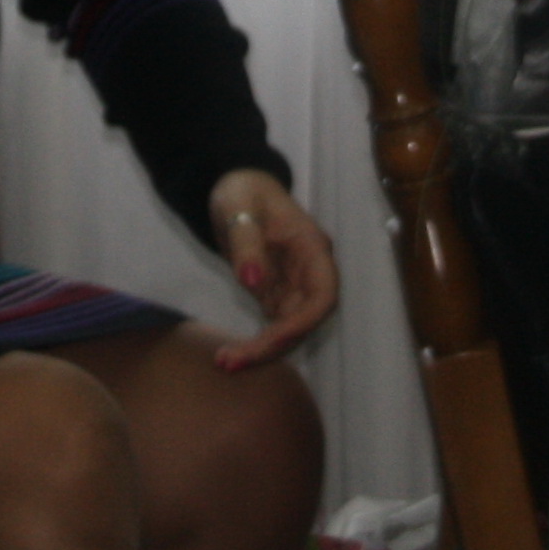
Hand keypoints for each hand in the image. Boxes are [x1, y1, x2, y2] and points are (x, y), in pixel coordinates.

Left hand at [206, 170, 338, 367]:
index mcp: (312, 249)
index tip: (273, 339)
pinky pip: (273, 326)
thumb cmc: (243, 191)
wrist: (236, 187)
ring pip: (289, 329)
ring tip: (225, 362)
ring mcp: (294, 286)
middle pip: (304, 321)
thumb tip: (253, 282)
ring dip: (262, 350)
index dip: (304, 322)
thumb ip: (247, 244)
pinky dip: (255, 342)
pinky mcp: (277, 294)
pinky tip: (231, 354)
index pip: (323, 296)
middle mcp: (309, 272)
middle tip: (231, 361)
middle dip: (274, 345)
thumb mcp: (239, 209)